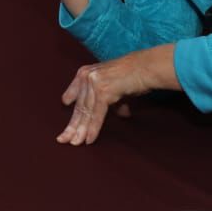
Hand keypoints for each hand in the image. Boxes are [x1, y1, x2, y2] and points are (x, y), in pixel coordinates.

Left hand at [56, 45, 175, 144]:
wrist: (147, 66)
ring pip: (86, 112)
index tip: (67, 125)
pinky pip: (96, 114)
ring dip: (81, 131)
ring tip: (75, 144)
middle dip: (72, 126)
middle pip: (79, 107)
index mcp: (85, 73)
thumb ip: (111, 99)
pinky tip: (88, 140)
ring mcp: (94, 83)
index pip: (75, 97)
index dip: (71, 113)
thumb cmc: (134, 75)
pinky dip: (93, 129)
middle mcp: (86, 77)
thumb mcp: (114, 86)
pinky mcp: (103, 91)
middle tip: (64, 140)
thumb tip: (119, 115)